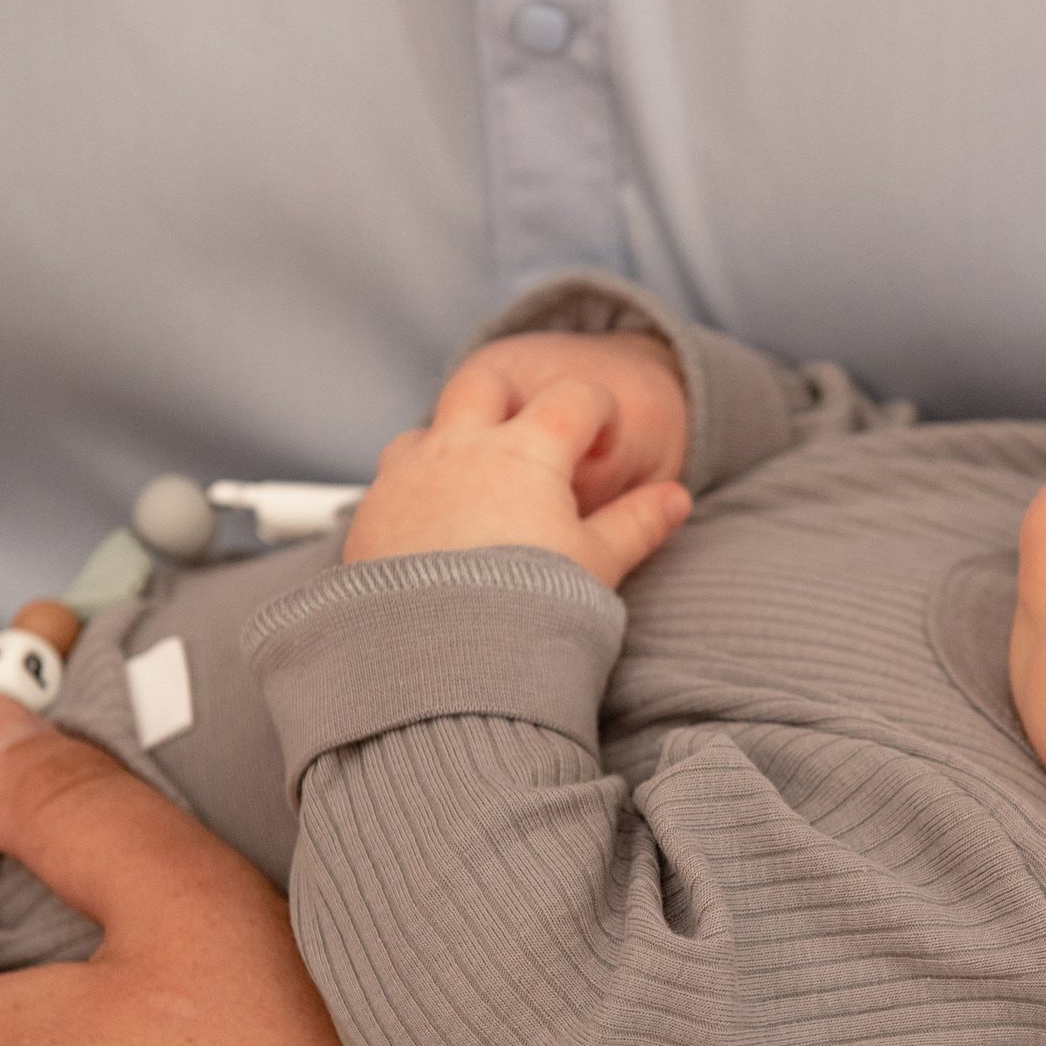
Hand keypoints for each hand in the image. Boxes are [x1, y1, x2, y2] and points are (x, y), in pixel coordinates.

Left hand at [344, 345, 692, 584]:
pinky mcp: (369, 516)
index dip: (597, 415)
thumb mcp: (597, 565)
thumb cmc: (527, 609)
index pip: (574, 397)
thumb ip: (638, 524)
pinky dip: (415, 494)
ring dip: (451, 446)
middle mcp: (460, 447)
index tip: (602, 447)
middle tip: (531, 443)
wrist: (441, 662)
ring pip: (426, 430)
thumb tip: (675, 499)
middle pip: (484, 383)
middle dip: (511, 398)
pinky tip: (434, 535)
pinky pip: (389, 484)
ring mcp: (407, 477)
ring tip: (476, 495)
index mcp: (526, 449)